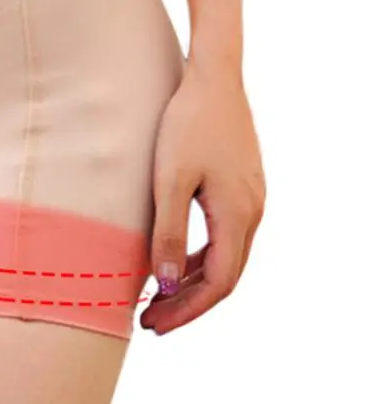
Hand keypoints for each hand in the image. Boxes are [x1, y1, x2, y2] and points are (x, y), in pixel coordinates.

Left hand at [140, 62, 265, 334]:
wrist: (213, 79)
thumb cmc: (187, 125)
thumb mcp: (169, 180)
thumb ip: (167, 232)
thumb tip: (163, 284)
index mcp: (238, 216)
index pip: (217, 284)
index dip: (186, 309)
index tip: (154, 325)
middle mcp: (253, 213)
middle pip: (223, 276)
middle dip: (187, 303)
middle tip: (150, 323)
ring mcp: (250, 200)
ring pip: (224, 257)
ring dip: (191, 281)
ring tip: (155, 299)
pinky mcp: (241, 187)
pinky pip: (223, 236)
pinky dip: (197, 256)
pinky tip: (171, 260)